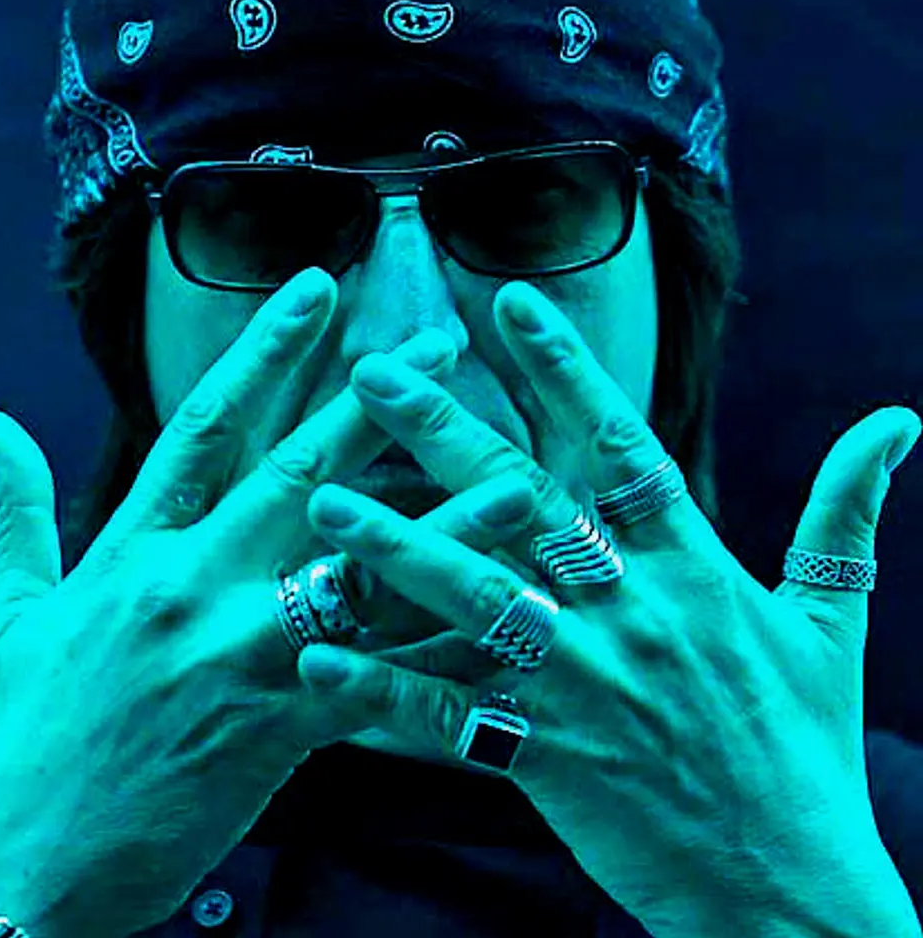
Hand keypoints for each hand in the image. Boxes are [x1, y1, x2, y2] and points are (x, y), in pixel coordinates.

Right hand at [0, 268, 531, 937]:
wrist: (26, 868)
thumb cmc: (25, 738)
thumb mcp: (12, 616)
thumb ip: (14, 511)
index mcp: (134, 552)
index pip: (206, 427)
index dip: (264, 352)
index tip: (318, 291)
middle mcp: (195, 589)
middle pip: (300, 476)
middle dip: (374, 406)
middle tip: (438, 345)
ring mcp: (245, 658)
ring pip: (363, 575)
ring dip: (445, 522)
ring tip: (515, 475)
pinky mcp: (282, 727)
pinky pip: (384, 682)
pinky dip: (444, 656)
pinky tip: (502, 629)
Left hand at [297, 280, 922, 936]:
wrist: (791, 892)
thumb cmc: (806, 751)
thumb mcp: (831, 624)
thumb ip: (846, 515)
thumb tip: (898, 420)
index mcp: (697, 571)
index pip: (625, 446)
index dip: (567, 370)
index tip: (509, 304)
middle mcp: (634, 617)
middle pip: (528, 506)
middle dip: (448, 434)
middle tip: (373, 374)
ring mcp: (586, 690)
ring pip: (476, 603)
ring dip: (397, 549)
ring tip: (324, 502)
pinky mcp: (548, 762)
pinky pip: (450, 722)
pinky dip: (382, 694)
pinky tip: (318, 662)